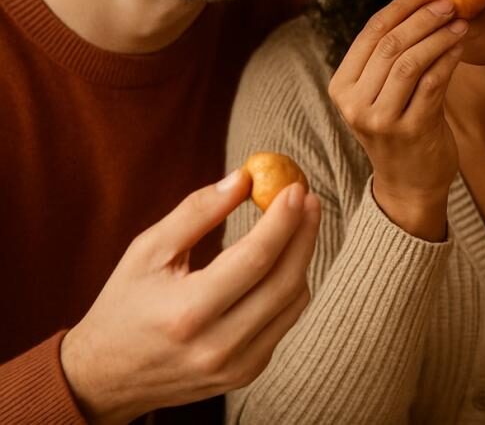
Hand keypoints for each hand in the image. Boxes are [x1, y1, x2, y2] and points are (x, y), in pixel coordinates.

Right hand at [60, 170, 318, 424]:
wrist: (106, 378)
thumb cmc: (124, 305)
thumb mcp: (147, 252)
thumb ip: (196, 212)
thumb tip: (244, 178)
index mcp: (187, 313)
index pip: (255, 259)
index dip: (283, 220)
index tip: (296, 188)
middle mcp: (216, 345)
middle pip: (284, 280)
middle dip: (303, 233)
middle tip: (307, 199)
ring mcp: (236, 366)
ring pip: (293, 301)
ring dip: (302, 257)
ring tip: (299, 222)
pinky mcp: (247, 372)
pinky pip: (285, 321)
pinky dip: (291, 285)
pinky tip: (285, 259)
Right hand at [327, 0, 465, 239]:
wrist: (409, 184)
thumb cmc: (401, 128)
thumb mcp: (383, 92)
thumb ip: (393, 55)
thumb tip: (427, 0)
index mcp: (342, 86)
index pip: (370, 33)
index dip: (401, 4)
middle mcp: (354, 103)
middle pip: (390, 44)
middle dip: (424, 16)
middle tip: (451, 0)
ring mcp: (380, 120)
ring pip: (410, 62)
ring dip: (439, 35)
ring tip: (461, 20)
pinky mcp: (410, 131)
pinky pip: (432, 84)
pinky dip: (448, 59)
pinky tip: (462, 45)